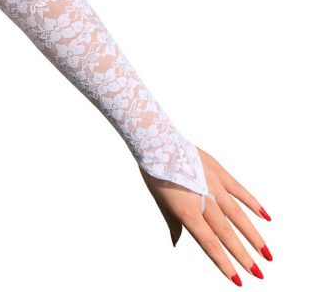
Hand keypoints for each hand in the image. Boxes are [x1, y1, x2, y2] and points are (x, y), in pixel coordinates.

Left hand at [139, 146, 272, 285]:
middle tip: (259, 273)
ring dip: (253, 235)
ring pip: (238, 215)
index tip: (238, 279)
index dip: (224, 263)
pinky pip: (239, 190)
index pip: (209, 243)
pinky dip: (253, 203)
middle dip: (243, 255)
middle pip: (226, 233)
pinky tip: (266, 217)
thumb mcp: (161, 202)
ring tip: (266, 253)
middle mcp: (204, 201)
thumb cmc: (156, 174)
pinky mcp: (219, 172)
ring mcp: (214, 185)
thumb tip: (175, 242)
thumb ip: (173, 223)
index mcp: (187, 211)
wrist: (159, 144)